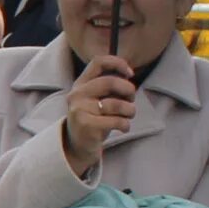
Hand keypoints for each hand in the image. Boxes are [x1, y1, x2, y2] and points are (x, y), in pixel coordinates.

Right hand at [62, 50, 138, 175]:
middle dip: (128, 90)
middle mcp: (77, 94)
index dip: (118, 63)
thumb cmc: (94, 118)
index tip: (130, 74)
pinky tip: (123, 128)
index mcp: (81, 83)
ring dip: (130, 110)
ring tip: (129, 116)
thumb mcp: (97, 98)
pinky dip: (125, 125)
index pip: (98, 62)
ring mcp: (80, 110)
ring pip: (116, 104)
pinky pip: (116, 121)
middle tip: (131, 100)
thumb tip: (128, 74)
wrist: (77, 145)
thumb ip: (109, 86)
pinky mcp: (86, 125)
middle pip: (110, 82)